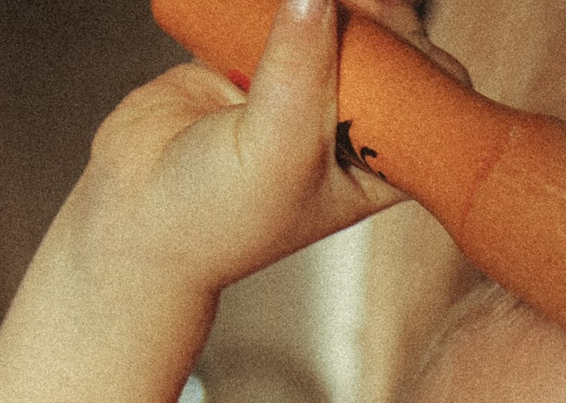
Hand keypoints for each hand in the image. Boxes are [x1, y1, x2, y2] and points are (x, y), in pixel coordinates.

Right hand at [63, 0, 463, 302]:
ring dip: (326, 0)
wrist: (134, 216)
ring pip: (333, 21)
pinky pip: (275, 9)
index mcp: (383, 163)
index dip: (419, 58)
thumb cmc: (217, 218)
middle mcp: (352, 122)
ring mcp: (305, 86)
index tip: (384, 35)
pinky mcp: (256, 57)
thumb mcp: (276, 151)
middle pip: (386, 47)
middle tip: (343, 3)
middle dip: (372, 15)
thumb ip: (301, 70)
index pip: (430, 96)